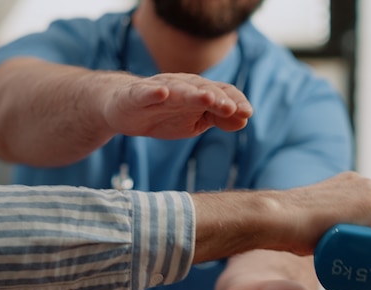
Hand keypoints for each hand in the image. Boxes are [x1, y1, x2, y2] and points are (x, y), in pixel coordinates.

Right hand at [102, 72, 252, 138]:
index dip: (234, 101)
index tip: (247, 113)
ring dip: (192, 93)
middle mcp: (180, 86)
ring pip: (177, 90)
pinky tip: (162, 93)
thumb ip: (218, 118)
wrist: (123, 108)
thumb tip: (244, 120)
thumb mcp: (195, 121)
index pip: (221, 92)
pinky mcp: (135, 95)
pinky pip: (144, 92)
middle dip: (218, 98)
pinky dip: (153, 92)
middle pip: (202, 89)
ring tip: (207, 98)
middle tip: (231, 108)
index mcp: (197, 92)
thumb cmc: (163, 113)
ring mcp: (157, 89)